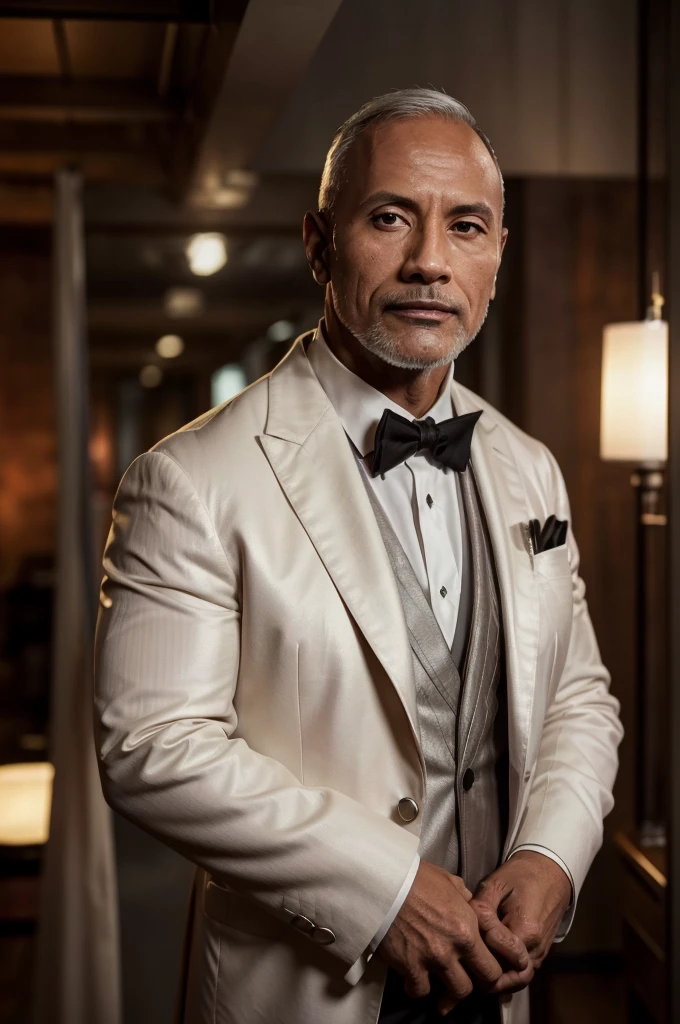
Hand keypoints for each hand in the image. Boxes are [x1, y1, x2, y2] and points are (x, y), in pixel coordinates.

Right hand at [377, 860, 530, 1014]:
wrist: (386, 882)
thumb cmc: (418, 878)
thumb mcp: (450, 882)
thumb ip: (465, 900)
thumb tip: (469, 906)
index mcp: (468, 928)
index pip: (492, 966)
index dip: (489, 970)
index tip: (481, 969)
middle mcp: (454, 948)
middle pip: (477, 984)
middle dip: (471, 983)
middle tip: (463, 977)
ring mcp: (432, 959)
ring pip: (453, 993)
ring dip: (447, 989)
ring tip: (440, 979)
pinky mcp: (409, 965)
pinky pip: (419, 990)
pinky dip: (417, 987)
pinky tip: (414, 977)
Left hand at [470, 851, 571, 994]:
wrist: (550, 873)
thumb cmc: (521, 876)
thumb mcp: (496, 884)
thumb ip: (481, 908)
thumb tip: (468, 929)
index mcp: (526, 931)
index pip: (494, 955)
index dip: (477, 947)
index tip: (468, 934)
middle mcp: (535, 950)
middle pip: (503, 978)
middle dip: (481, 973)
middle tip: (462, 961)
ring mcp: (539, 956)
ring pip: (512, 981)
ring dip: (492, 977)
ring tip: (473, 962)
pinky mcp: (539, 956)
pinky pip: (519, 973)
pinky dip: (503, 973)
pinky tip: (486, 960)